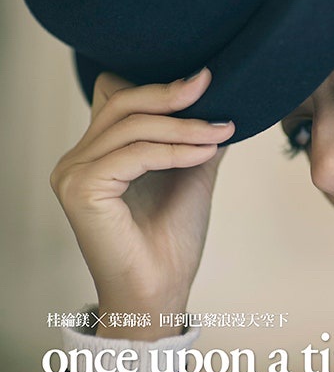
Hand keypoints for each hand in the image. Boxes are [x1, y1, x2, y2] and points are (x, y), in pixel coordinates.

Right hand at [50, 69, 234, 338]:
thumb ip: (195, 135)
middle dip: (170, 94)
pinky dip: (175, 150)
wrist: (161, 290)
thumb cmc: (171, 238)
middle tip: (210, 85)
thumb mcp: (190, 171)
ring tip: (221, 130)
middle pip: (122, 101)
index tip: (205, 81)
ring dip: (183, 126)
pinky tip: (205, 152)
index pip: (116, 95)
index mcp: (97, 152)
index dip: (156, 86)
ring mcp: (74, 172)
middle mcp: (77, 158)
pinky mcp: (81, 189)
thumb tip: (221, 98)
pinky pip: (135, 153)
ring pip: (132, 126)